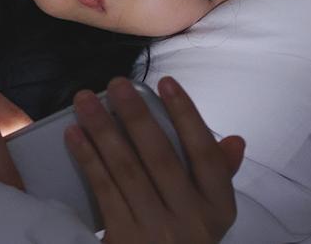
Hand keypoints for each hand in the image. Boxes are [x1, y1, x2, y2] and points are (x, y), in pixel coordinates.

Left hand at [64, 76, 243, 243]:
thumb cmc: (184, 235)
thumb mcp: (210, 211)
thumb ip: (218, 175)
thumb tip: (235, 141)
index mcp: (218, 207)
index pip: (205, 154)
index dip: (187, 116)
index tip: (166, 83)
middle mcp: (191, 219)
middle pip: (160, 157)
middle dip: (135, 115)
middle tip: (115, 84)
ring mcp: (156, 230)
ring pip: (127, 170)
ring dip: (103, 130)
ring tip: (85, 102)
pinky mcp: (124, 239)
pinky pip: (104, 191)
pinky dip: (89, 160)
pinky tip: (76, 135)